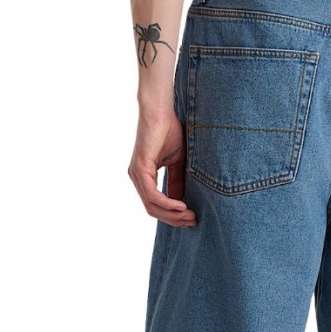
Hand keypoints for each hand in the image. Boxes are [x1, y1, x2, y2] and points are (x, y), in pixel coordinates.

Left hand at [127, 107, 197, 226]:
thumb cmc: (170, 131)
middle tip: (193, 221)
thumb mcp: (178, 164)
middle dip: (174, 219)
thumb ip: (177, 183)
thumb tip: (183, 204)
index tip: (192, 219)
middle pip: (153, 210)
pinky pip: (153, 195)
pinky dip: (168, 204)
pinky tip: (182, 206)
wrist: (162, 110)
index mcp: (145, 177)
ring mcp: (137, 174)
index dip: (173, 216)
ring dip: (173, 215)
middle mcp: (138, 178)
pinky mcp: (140, 169)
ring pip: (152, 206)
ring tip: (190, 215)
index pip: (156, 205)